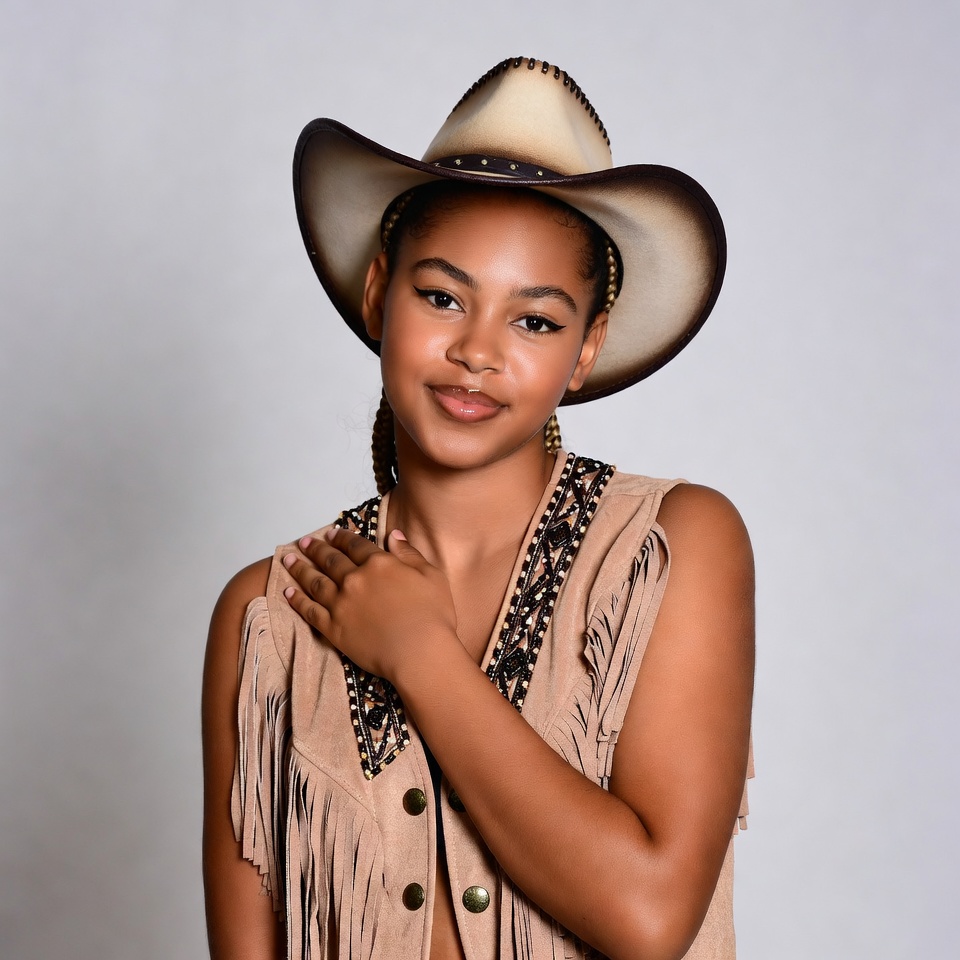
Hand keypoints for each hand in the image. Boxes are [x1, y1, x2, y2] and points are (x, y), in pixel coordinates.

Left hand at [282, 528, 458, 680]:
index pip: (354, 545)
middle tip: (304, 543)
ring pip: (314, 581)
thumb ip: (409, 553)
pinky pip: (309, 611)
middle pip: (330, 560)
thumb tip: (392, 535)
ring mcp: (341, 604)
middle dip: (315, 549)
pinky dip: (296, 600)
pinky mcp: (333, 628)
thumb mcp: (431, 575)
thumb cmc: (433, 615)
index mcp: (378, 563)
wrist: (419, 653)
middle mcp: (355, 579)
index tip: (330, 533)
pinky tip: (287, 592)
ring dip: (299, 569)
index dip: (341, 537)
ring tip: (288, 560)